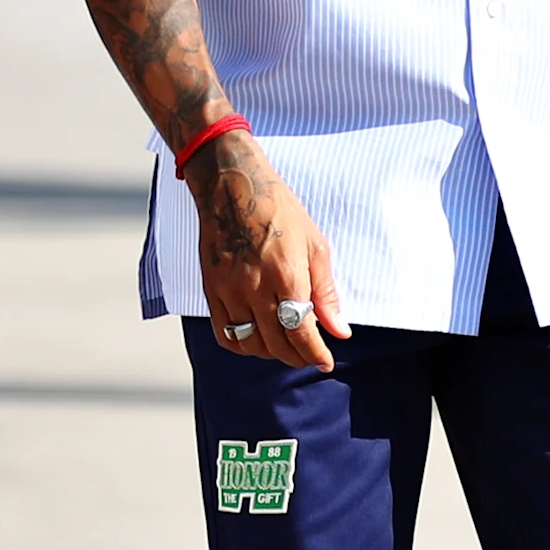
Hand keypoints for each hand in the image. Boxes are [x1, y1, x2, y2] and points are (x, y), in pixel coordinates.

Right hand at [190, 134, 348, 371]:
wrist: (232, 188)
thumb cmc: (279, 210)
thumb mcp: (314, 246)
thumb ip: (326, 293)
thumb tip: (339, 330)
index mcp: (286, 275)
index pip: (301, 332)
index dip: (315, 354)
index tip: (325, 362)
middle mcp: (255, 288)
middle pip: (277, 344)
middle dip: (298, 357)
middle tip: (310, 355)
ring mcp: (229, 290)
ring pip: (250, 344)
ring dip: (271, 354)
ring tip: (286, 347)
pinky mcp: (211, 289)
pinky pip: (224, 333)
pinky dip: (242, 344)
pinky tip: (257, 339)